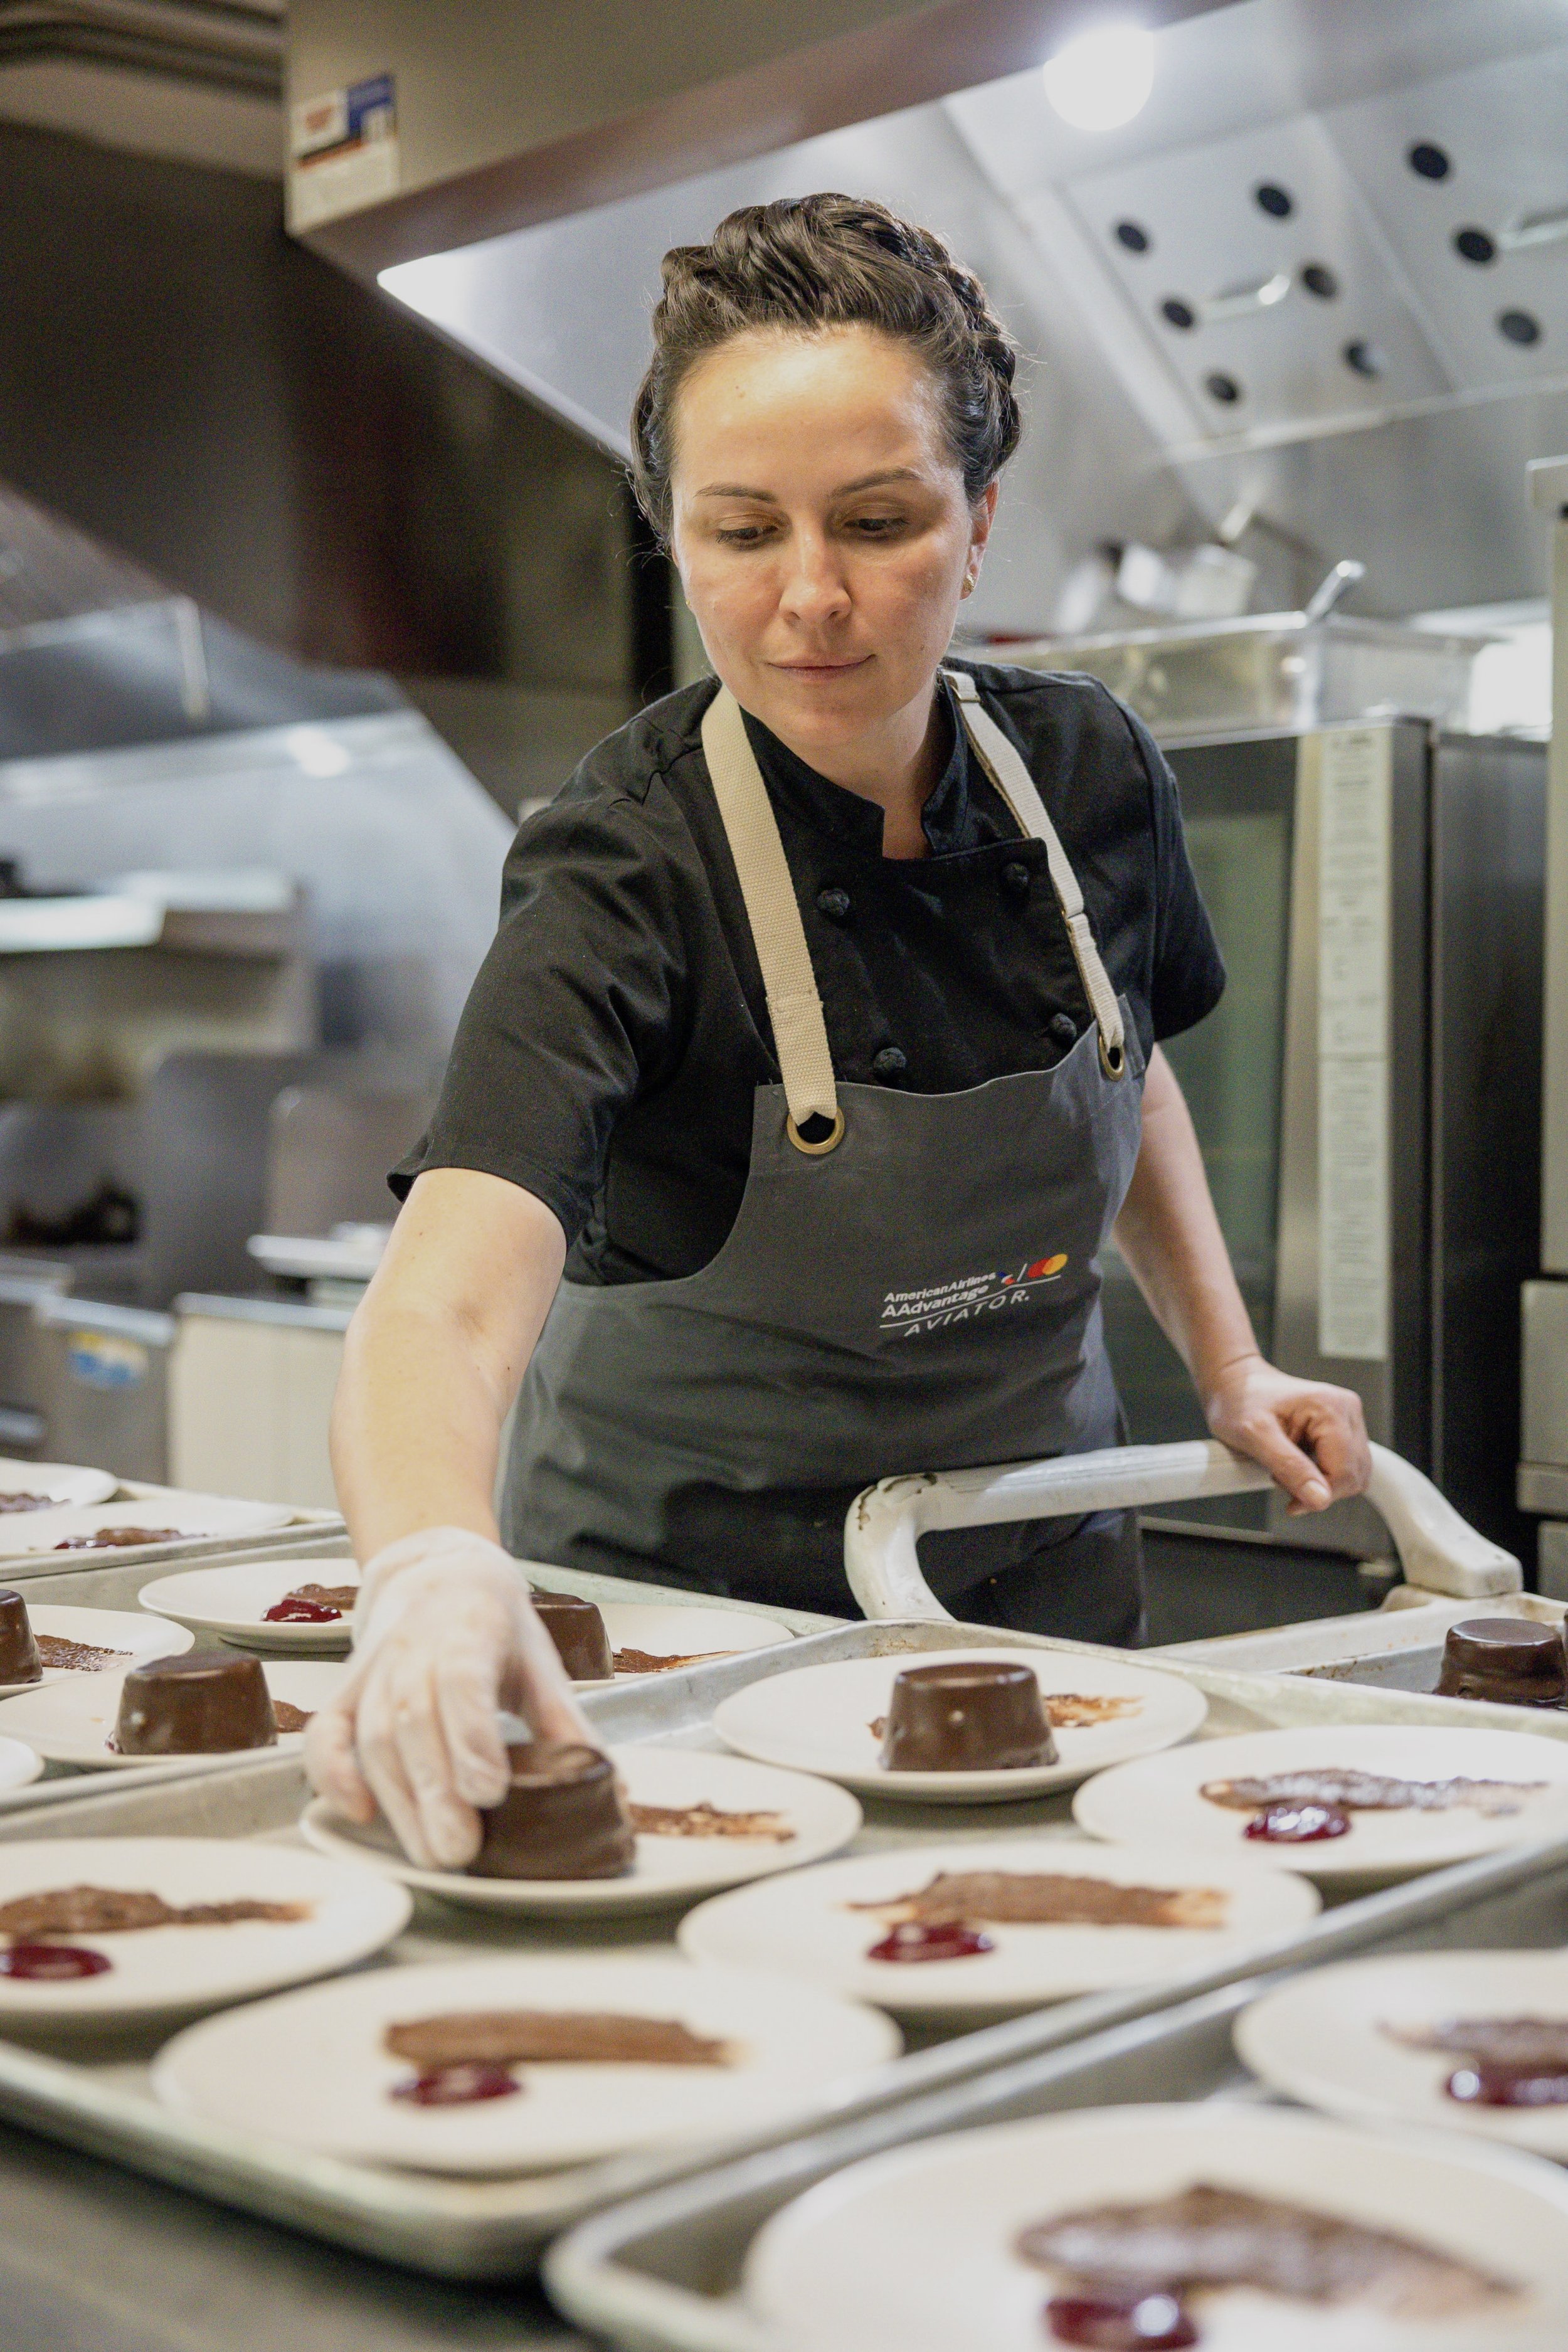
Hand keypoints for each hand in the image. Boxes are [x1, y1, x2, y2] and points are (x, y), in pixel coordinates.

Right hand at [303, 1528, 592, 1869]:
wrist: (439, 1575)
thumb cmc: (495, 1626)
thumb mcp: (539, 1662)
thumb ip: (564, 1723)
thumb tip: (604, 1783)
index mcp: (470, 1628)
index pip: (461, 1679)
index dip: (471, 1735)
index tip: (489, 1791)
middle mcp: (414, 1645)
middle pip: (414, 1720)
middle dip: (435, 1790)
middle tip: (459, 1849)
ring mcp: (374, 1669)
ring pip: (373, 1735)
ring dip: (399, 1798)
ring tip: (431, 1852)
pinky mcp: (348, 1691)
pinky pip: (327, 1733)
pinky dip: (333, 1773)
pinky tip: (360, 1812)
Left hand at [1203, 1353, 1370, 1514]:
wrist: (1235, 1384)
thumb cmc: (1239, 1400)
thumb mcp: (1254, 1436)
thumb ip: (1289, 1468)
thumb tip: (1320, 1499)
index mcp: (1330, 1408)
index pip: (1345, 1472)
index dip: (1319, 1495)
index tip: (1292, 1502)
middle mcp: (1346, 1410)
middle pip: (1353, 1475)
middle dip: (1319, 1488)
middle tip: (1283, 1478)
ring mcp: (1347, 1418)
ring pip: (1352, 1473)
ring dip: (1321, 1482)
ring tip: (1288, 1468)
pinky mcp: (1342, 1428)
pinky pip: (1344, 1465)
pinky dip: (1322, 1474)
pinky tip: (1297, 1463)